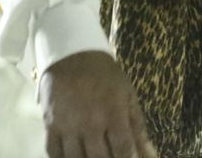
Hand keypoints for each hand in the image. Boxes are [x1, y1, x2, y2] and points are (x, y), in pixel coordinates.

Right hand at [40, 51, 156, 157]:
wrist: (73, 54)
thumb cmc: (106, 76)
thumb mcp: (127, 96)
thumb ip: (138, 128)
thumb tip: (152, 156)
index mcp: (113, 113)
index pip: (123, 150)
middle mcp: (90, 122)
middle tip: (109, 156)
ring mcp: (68, 125)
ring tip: (92, 156)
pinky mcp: (50, 124)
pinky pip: (54, 153)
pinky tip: (73, 157)